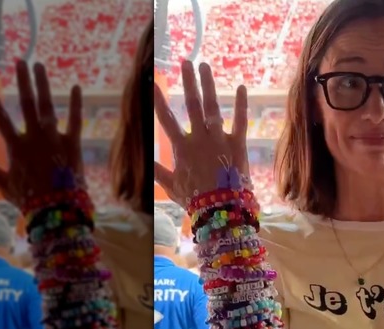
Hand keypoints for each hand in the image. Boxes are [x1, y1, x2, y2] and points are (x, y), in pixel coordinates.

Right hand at [0, 61, 82, 207]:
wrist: (58, 210)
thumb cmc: (30, 200)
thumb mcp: (5, 185)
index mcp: (16, 147)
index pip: (0, 118)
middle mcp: (34, 139)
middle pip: (26, 104)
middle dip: (23, 81)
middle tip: (21, 62)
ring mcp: (55, 140)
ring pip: (48, 107)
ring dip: (44, 85)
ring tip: (40, 66)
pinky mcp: (74, 145)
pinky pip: (76, 121)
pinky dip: (76, 104)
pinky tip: (76, 87)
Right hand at [154, 61, 248, 206]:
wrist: (222, 210)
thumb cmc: (196, 200)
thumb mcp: (172, 187)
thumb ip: (158, 171)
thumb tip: (143, 162)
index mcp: (182, 148)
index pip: (166, 119)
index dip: (158, 100)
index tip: (152, 82)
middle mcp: (199, 139)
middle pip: (192, 105)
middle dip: (188, 82)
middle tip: (186, 62)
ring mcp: (219, 140)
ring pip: (213, 107)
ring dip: (209, 85)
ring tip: (205, 66)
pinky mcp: (238, 144)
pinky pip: (241, 121)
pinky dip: (241, 104)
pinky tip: (241, 87)